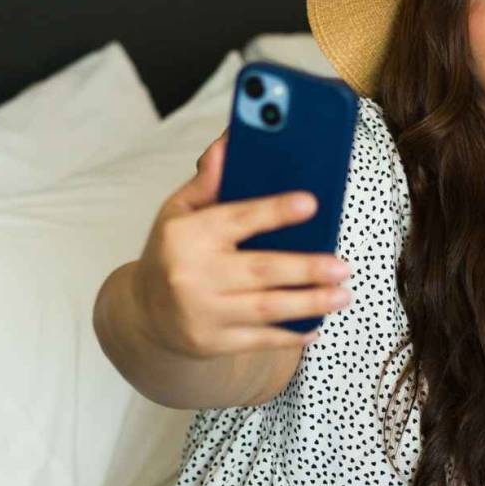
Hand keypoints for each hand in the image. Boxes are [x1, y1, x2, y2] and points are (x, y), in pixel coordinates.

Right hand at [132, 131, 352, 357]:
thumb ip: (208, 181)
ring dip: (310, 302)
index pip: (237, 219)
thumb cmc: (171, 252)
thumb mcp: (179, 211)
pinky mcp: (213, 343)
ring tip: (342, 294)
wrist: (142, 312)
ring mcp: (203, 313)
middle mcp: (193, 275)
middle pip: (261, 271)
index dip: (275, 211)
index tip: (311, 203)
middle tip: (342, 265)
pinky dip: (291, 333)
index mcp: (188, 235)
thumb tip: (230, 143)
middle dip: (306, 269)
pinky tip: (317, 324)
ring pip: (266, 308)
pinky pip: (260, 339)